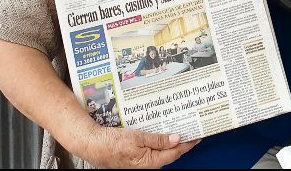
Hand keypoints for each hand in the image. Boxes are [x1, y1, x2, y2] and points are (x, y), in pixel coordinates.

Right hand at [79, 126, 198, 167]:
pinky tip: (162, 132)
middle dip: (181, 141)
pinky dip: (159, 140)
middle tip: (191, 128)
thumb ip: (157, 139)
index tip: (197, 135)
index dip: (187, 144)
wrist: (92, 144)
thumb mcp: (136, 138)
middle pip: (170, 152)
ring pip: (161, 150)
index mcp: (149, 162)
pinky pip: (152, 149)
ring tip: (179, 127)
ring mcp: (142, 161)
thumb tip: (175, 139)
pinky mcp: (137, 156)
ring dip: (170, 140)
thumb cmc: (110, 144)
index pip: (175, 153)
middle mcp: (147, 164)